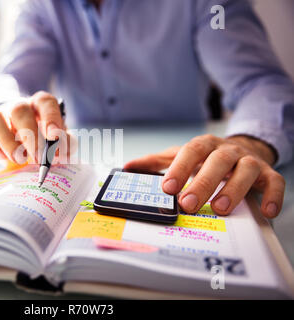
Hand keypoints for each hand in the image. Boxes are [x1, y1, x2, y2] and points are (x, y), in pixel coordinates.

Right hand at [0, 91, 65, 163]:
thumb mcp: (59, 139)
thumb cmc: (45, 138)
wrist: (22, 138)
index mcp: (40, 104)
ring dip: (7, 141)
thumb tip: (60, 152)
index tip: (55, 137)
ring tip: (19, 159)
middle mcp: (19, 105)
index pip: (45, 102)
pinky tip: (2, 156)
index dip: (51, 117)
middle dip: (30, 136)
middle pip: (19, 110)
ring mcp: (0, 114)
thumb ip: (64, 144)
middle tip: (38, 158)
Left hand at [124, 134, 284, 217]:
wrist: (243, 149)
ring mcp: (249, 161)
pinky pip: (275, 183)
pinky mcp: (268, 173)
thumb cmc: (207, 158)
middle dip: (203, 182)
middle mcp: (228, 151)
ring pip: (246, 171)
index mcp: (205, 145)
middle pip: (217, 161)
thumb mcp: (181, 156)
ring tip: (220, 208)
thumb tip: (127, 167)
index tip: (168, 188)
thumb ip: (156, 162)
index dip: (180, 168)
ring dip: (234, 189)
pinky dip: (273, 196)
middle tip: (188, 203)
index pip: (191, 151)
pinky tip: (266, 212)